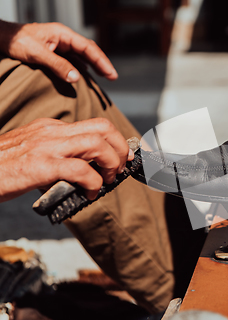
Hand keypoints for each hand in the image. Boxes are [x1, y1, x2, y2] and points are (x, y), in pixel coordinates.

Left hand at [0, 20, 117, 82]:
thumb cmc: (15, 41)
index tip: (111, 74)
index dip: (102, 61)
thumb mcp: (36, 53)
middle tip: (113, 77)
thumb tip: (77, 78)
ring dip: (94, 66)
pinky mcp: (54, 52)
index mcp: (63, 34)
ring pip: (82, 55)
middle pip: (89, 51)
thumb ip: (57, 65)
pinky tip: (85, 75)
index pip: (88, 48)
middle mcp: (63, 38)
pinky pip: (73, 59)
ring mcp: (59, 45)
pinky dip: (82, 67)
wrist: (0, 37)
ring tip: (106, 76)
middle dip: (102, 63)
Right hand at [0, 118, 133, 201]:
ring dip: (110, 163)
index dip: (117, 141)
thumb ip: (58, 156)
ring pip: (96, 143)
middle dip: (120, 149)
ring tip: (108, 180)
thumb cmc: (3, 169)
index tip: (124, 157)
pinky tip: (90, 193)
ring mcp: (46, 147)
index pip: (95, 125)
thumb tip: (85, 170)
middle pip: (103, 127)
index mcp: (52, 128)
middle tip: (119, 169)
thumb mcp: (33, 154)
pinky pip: (80, 169)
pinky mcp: (39, 165)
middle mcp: (52, 132)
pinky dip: (94, 182)